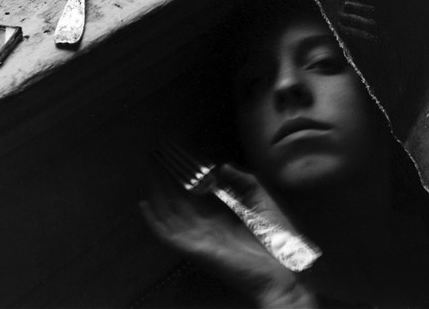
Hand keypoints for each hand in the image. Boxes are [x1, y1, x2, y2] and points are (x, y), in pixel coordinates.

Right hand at [140, 164, 318, 307]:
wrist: (283, 269)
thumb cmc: (277, 238)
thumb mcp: (262, 199)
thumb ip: (245, 180)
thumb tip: (224, 165)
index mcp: (222, 215)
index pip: (197, 193)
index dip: (186, 175)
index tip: (177, 158)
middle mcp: (207, 225)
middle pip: (180, 200)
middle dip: (167, 181)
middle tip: (156, 160)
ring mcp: (199, 237)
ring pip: (171, 212)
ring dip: (158, 193)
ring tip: (149, 172)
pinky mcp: (196, 248)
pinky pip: (169, 234)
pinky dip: (155, 221)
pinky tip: (145, 205)